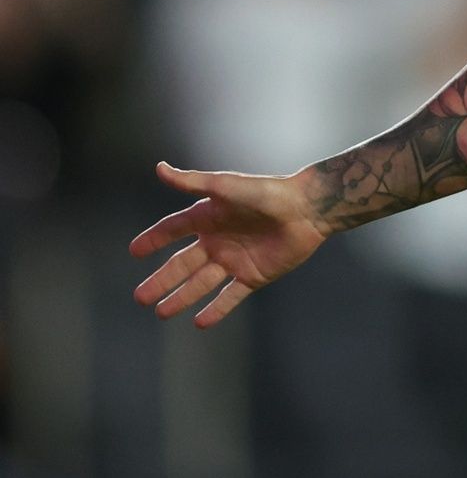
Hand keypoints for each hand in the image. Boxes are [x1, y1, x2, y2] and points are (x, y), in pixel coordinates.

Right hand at [130, 162, 331, 327]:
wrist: (307, 209)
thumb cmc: (266, 193)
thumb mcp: (226, 187)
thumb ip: (192, 182)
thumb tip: (159, 168)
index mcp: (209, 218)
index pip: (173, 230)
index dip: (154, 239)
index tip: (134, 251)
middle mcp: (218, 241)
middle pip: (183, 264)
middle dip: (161, 281)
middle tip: (140, 298)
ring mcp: (235, 260)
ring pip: (201, 284)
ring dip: (181, 298)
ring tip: (161, 313)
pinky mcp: (254, 276)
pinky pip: (230, 296)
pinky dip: (216, 310)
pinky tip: (199, 323)